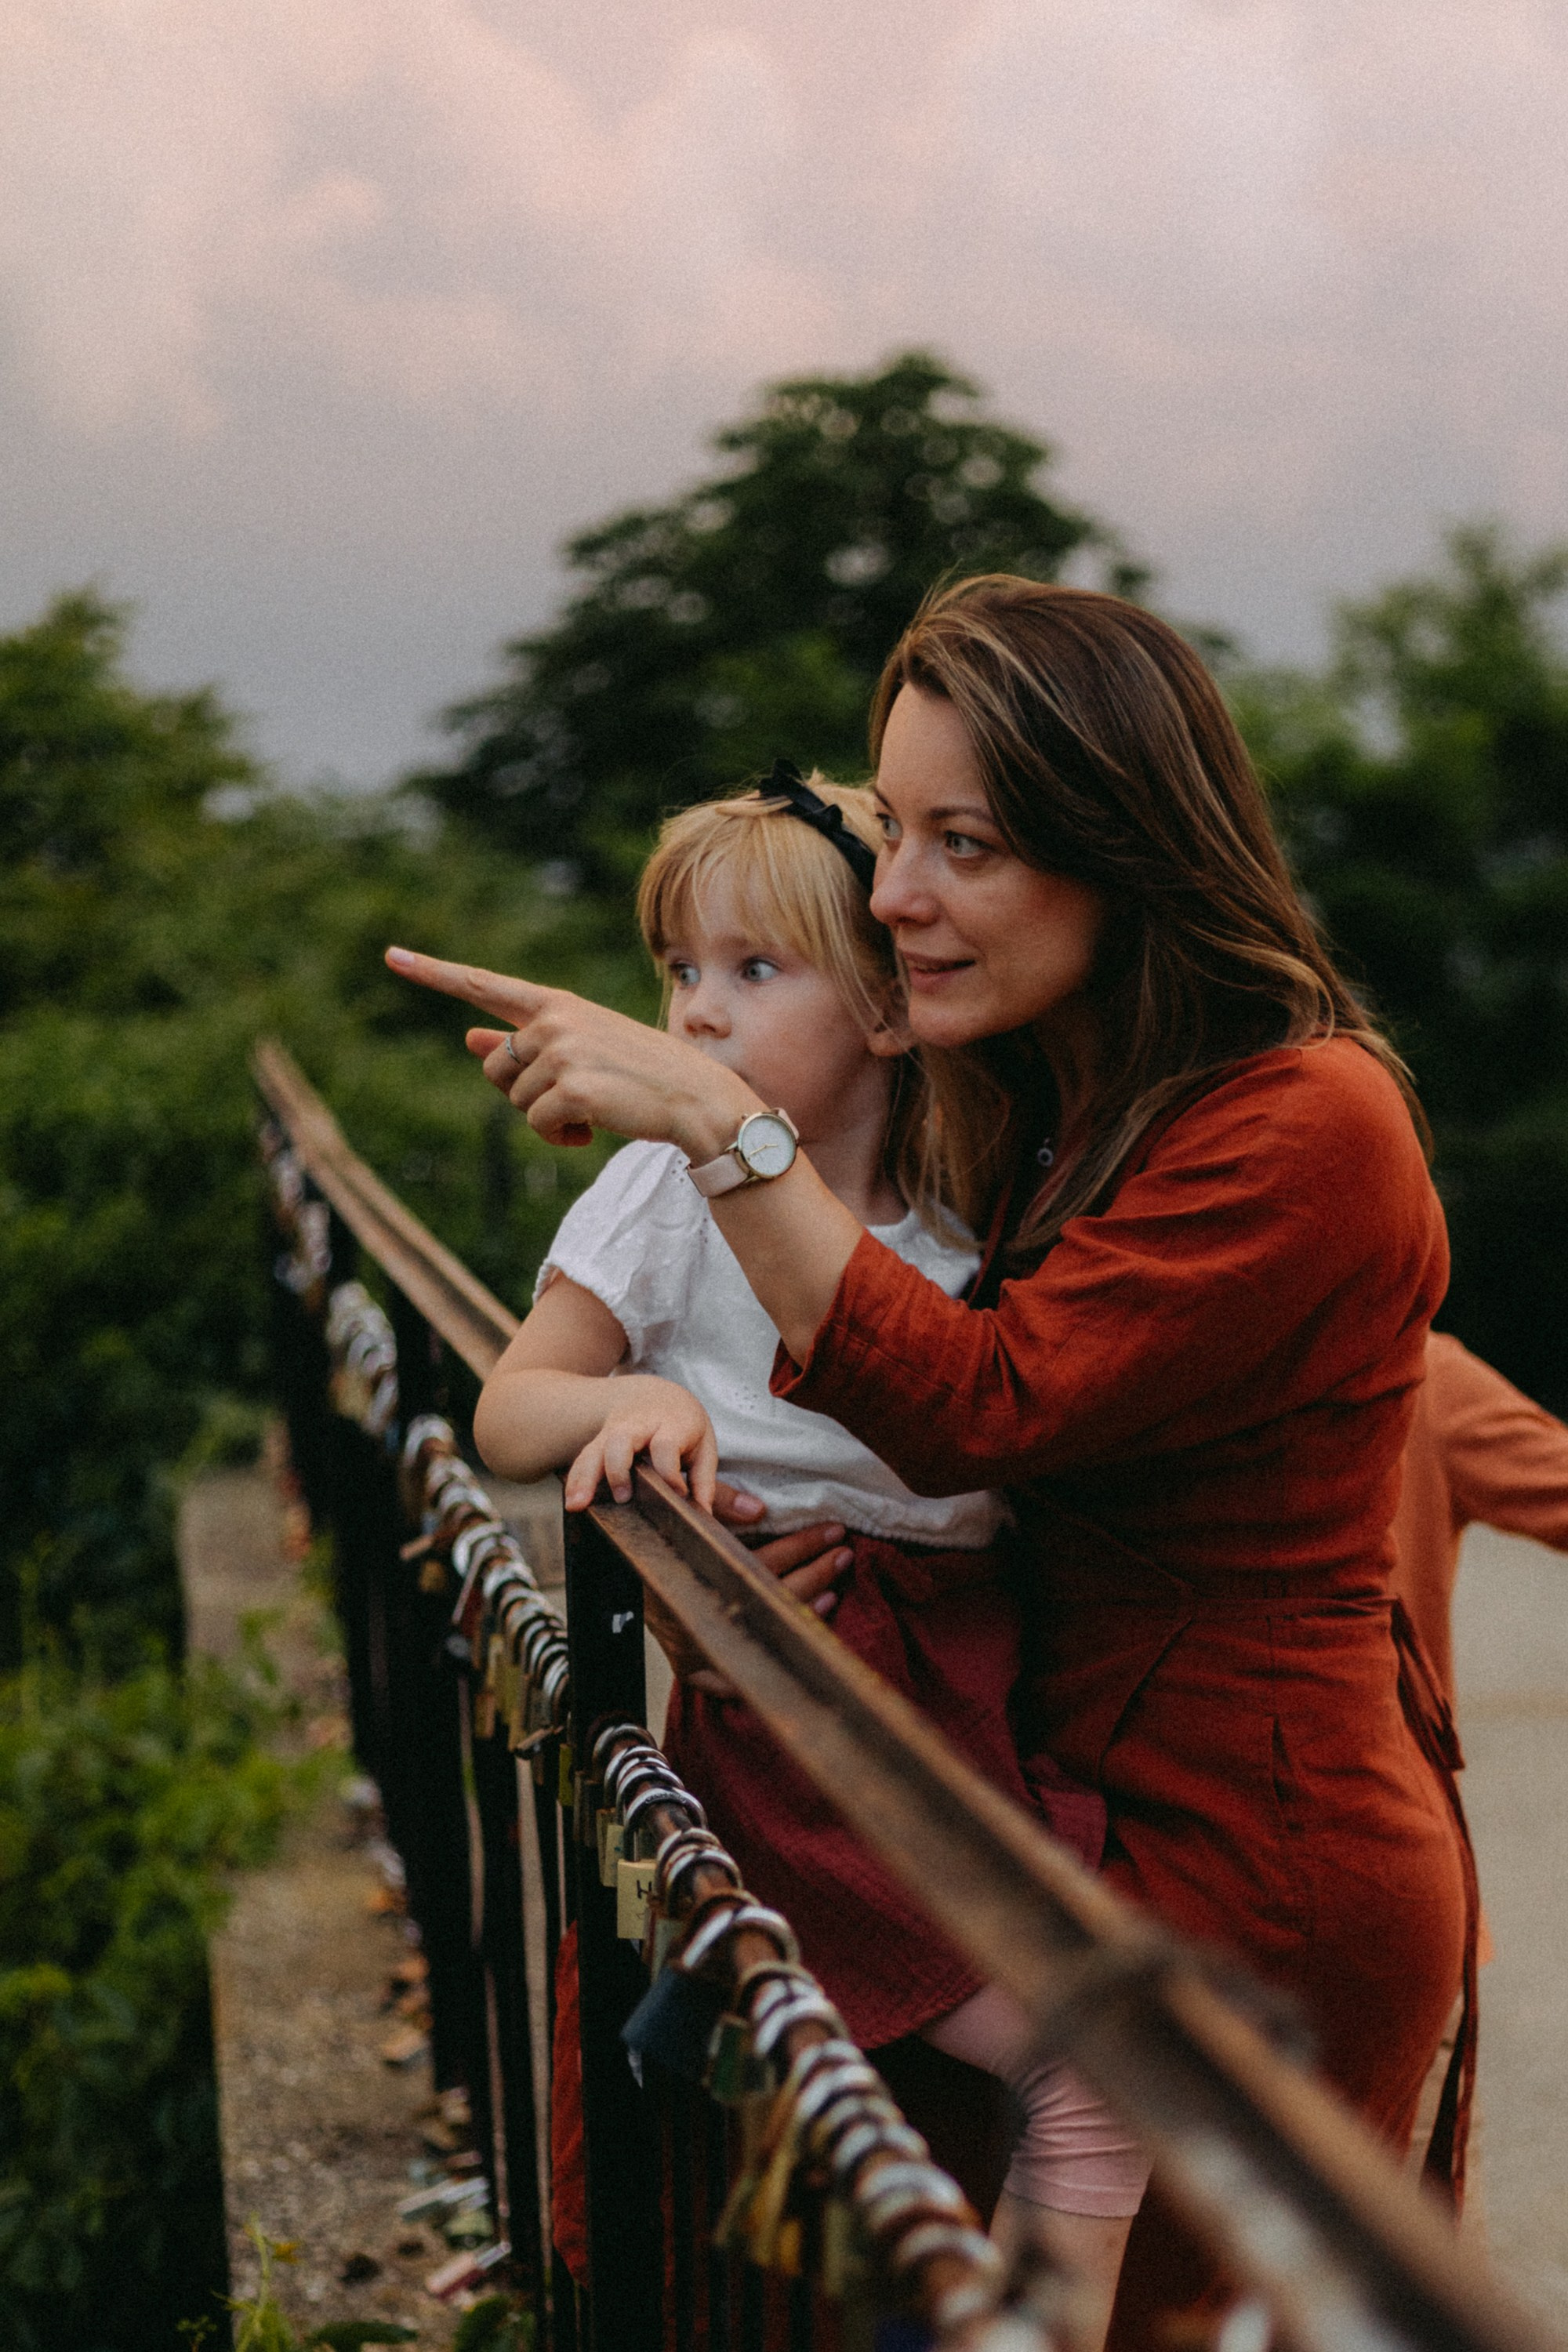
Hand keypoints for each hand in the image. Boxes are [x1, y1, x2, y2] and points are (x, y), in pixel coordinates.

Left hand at [383, 946, 755, 1158]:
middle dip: (522, 1094)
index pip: (483, 985)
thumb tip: (469, 1036)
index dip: (433, 972)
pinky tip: (591, 1130)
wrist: (694, 1098)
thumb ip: (522, 1043)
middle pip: (496, 1067)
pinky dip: (559, 1137)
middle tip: (571, 1099)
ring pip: (516, 1101)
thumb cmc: (638, 1074)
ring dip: (547, 1119)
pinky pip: (537, 1125)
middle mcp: (553, 1020)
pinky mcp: (572, 1087)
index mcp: (555, 1004)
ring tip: (592, 1111)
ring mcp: (562, 1051)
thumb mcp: (581, 1050)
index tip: (392, 956)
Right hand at [561, 1377, 717, 1513]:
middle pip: (621, 1440)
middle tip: (623, 1497)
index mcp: (672, 1423)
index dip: (669, 1471)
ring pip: (595, 1449)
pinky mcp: (597, 1442)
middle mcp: (638, 1425)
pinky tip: (572, 1500)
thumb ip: (703, 1479)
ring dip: (584, 1477)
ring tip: (578, 1504)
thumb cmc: (681, 1425)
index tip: (677, 1494)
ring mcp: (613, 1432)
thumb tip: (704, 1515)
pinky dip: (575, 1479)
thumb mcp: (702, 1444)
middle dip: (618, 1468)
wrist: (650, 1394)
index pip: (666, 1445)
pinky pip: (583, 1458)